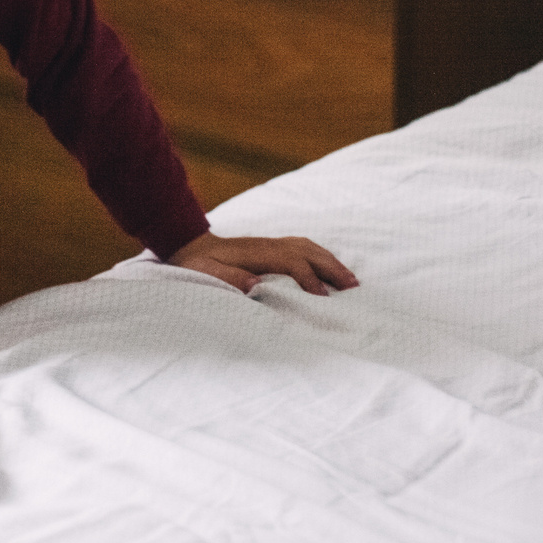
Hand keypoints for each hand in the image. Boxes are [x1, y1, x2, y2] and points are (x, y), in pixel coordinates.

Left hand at [166, 232, 356, 295]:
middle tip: (353, 287)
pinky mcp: (271, 247)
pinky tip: (329, 267)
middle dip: (331, 269)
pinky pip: (303, 248)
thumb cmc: (198, 265)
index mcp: (256, 252)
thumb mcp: (206, 273)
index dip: (308, 279)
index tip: (322, 298)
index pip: (292, 263)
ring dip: (330, 261)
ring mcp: (271, 244)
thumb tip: (255, 284)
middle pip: (307, 252)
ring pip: (308, 248)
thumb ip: (229, 278)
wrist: (189, 246)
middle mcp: (268, 245)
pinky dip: (320, 256)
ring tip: (350, 279)